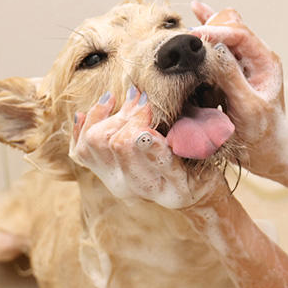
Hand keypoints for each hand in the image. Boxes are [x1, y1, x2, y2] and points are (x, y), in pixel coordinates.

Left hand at [69, 87, 227, 208]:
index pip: (139, 149)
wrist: (189, 190)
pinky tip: (102, 108)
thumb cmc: (204, 164)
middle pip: (114, 142)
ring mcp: (115, 182)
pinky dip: (84, 125)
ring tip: (128, 99)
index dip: (140, 121)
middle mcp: (138, 189)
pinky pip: (80, 149)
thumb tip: (158, 117)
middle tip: (143, 97)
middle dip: (129, 113)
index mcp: (170, 186)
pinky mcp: (103, 173)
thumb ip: (190, 136)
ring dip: (108, 115)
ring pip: (93, 142)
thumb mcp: (207, 151)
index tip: (148, 102)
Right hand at [190, 1, 287, 179]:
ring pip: (223, 30)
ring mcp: (243, 61)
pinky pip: (218, 42)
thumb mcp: (247, 107)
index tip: (193, 36)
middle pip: (231, 25)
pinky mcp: (231, 69)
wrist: (266, 153)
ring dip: (205, 29)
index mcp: (265, 61)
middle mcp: (255, 56)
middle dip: (209, 28)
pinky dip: (207, 27)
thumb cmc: (261, 133)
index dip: (216, 31)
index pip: (240, 33)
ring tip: (185, 35)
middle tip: (187, 40)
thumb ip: (231, 77)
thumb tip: (214, 48)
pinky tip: (196, 8)